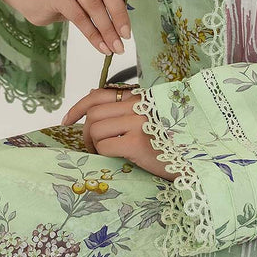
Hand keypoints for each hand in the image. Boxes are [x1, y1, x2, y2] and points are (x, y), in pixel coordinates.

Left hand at [61, 86, 178, 181]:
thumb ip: (122, 108)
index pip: (99, 94)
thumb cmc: (166, 142)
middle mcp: (139, 105)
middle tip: (90, 146)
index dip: (78, 107)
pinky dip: (102, 154)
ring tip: (103, 154)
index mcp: (139, 97)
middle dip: (85, 132)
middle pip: (93, 114)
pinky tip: (115, 158)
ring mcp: (138, 122)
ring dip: (93, 145)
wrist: (190, 162)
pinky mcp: (136, 143)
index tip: (66, 120)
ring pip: (96, 129)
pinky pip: (104, 146)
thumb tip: (89, 98)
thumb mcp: (146, 119)